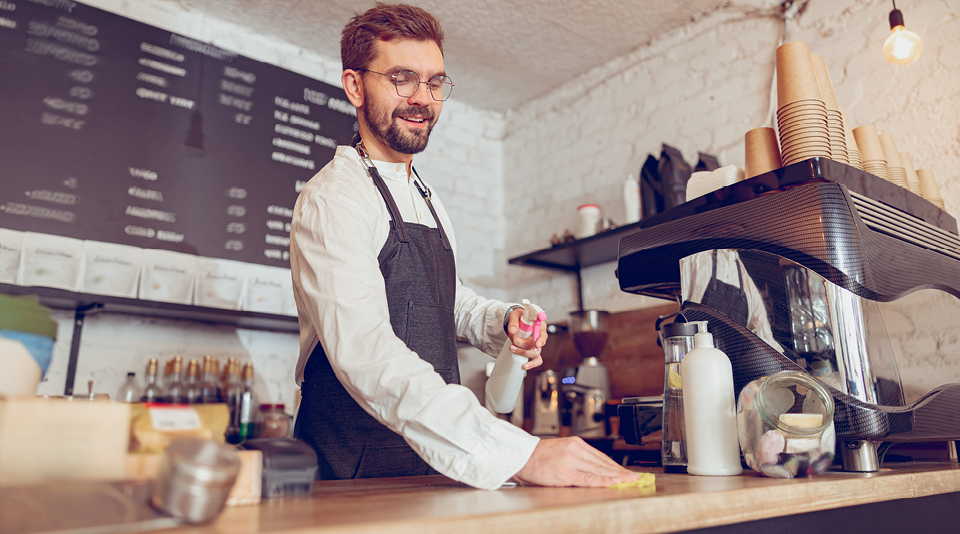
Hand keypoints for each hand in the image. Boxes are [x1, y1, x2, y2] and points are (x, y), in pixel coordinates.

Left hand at [505, 307, 547, 369]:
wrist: (514, 322)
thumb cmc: (517, 317)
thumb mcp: (514, 315)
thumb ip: (513, 322)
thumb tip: (512, 330)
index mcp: (539, 325)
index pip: (543, 333)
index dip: (541, 339)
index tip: (536, 344)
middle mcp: (539, 336)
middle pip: (537, 345)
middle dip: (524, 344)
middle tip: (513, 339)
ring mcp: (536, 345)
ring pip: (535, 353)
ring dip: (523, 353)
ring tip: (512, 348)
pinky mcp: (532, 351)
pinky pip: (536, 360)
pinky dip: (531, 364)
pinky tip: (524, 366)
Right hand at [513, 437, 639, 486]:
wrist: (521, 457)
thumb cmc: (538, 457)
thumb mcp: (561, 450)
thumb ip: (578, 457)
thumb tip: (596, 469)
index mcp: (575, 443)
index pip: (601, 457)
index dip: (616, 466)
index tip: (626, 472)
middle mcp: (575, 450)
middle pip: (603, 463)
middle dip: (620, 471)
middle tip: (634, 477)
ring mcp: (571, 461)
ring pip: (599, 470)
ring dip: (616, 476)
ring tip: (628, 481)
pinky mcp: (566, 473)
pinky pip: (589, 478)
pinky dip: (603, 481)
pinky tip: (613, 482)